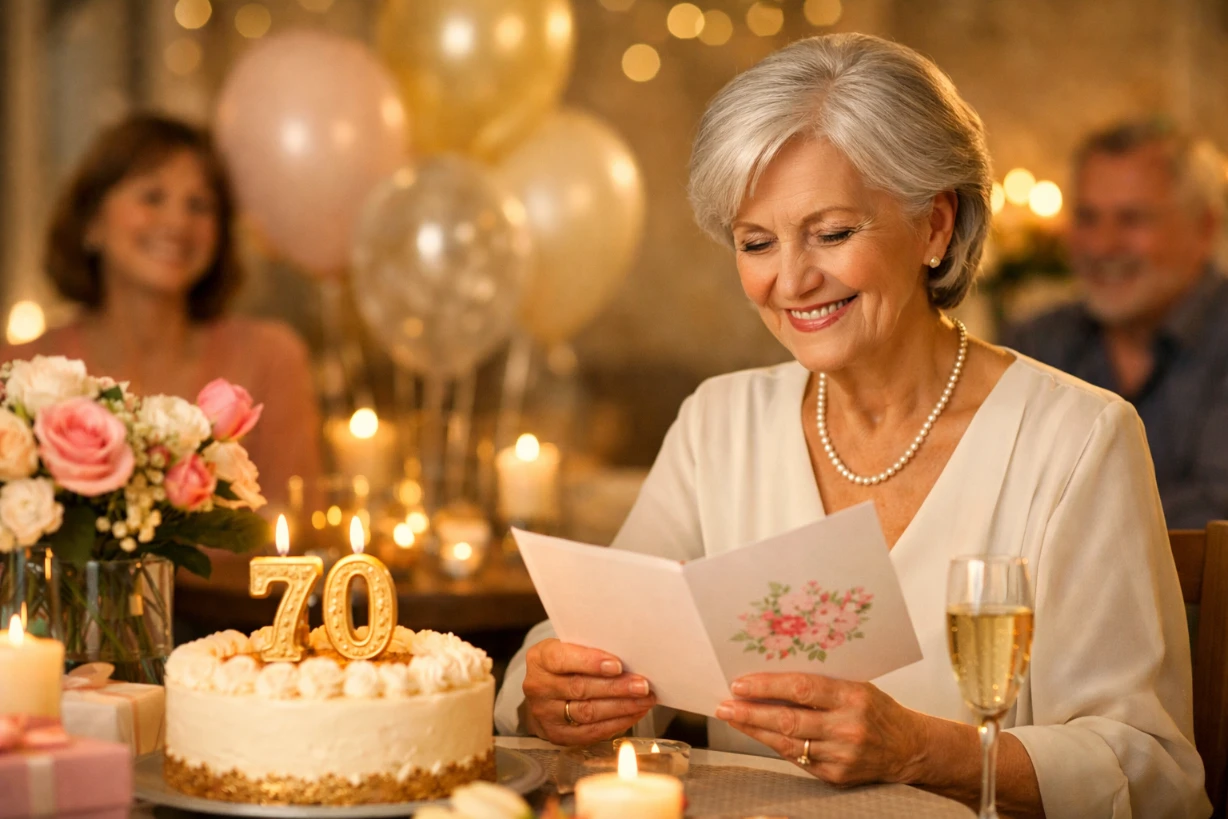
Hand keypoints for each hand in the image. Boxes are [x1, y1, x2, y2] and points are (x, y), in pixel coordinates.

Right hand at [522, 638, 656, 745]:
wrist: (545, 694)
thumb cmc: (566, 665)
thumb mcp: (569, 649)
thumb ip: (589, 650)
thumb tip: (629, 656)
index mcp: (540, 659)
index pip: (562, 659)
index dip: (590, 662)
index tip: (618, 665)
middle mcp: (538, 687)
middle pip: (580, 688)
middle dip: (615, 687)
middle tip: (642, 685)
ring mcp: (545, 714)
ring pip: (588, 712)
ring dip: (621, 707)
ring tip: (644, 700)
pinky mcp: (557, 735)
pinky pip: (591, 732)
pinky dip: (617, 723)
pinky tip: (634, 713)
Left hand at [715, 673, 926, 785]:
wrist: (909, 748)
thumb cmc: (877, 708)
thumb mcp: (856, 684)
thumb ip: (820, 682)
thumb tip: (773, 674)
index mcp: (853, 696)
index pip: (802, 688)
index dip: (768, 686)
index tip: (740, 684)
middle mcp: (847, 727)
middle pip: (789, 719)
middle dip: (751, 712)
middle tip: (725, 704)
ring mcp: (842, 755)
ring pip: (788, 743)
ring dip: (755, 730)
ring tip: (732, 717)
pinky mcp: (836, 776)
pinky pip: (797, 760)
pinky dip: (775, 745)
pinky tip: (759, 734)